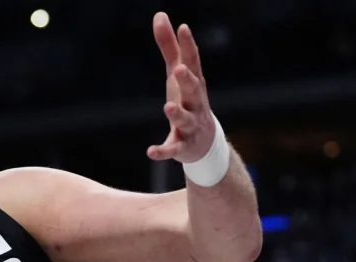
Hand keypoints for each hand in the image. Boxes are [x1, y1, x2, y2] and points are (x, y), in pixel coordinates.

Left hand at [147, 13, 215, 163]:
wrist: (205, 143)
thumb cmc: (189, 100)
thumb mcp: (177, 74)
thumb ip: (169, 47)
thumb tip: (160, 15)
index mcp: (194, 84)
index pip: (193, 62)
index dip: (189, 46)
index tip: (183, 28)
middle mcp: (195, 103)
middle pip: (194, 90)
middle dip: (188, 80)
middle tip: (179, 69)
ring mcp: (190, 125)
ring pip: (185, 119)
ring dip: (177, 114)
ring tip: (168, 107)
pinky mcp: (181, 146)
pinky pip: (172, 149)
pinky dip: (162, 151)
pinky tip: (150, 152)